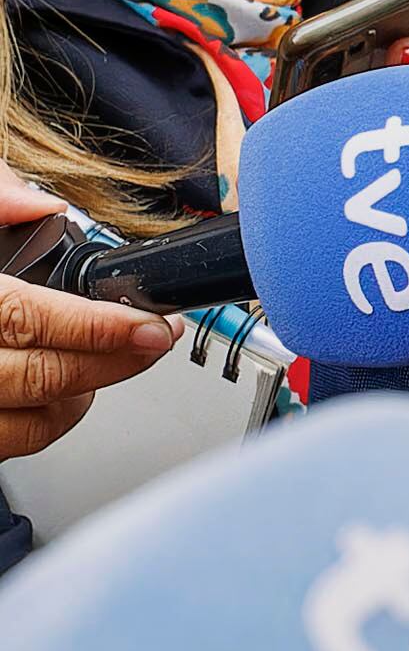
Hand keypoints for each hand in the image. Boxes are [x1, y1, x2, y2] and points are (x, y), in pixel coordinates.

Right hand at [0, 168, 174, 462]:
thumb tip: (40, 205)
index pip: (22, 319)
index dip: (95, 325)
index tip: (144, 321)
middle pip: (38, 376)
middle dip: (112, 360)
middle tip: (153, 338)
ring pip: (30, 421)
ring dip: (86, 393)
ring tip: (117, 358)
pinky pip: (10, 445)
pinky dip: (49, 421)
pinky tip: (69, 389)